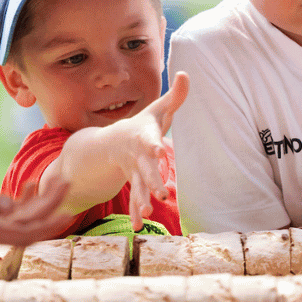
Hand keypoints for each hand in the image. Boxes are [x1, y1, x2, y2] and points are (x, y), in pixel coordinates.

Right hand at [0, 178, 71, 247]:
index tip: (68, 206)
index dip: (49, 220)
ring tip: (54, 179)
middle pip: (28, 224)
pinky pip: (5, 214)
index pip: (27, 232)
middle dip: (50, 205)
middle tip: (66, 181)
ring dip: (38, 201)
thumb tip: (12, 205)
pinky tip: (28, 185)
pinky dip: (20, 201)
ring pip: (19, 218)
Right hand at [97, 72, 188, 228]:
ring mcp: (134, 172)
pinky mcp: (134, 184)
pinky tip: (138, 227)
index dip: (154, 144)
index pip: (150, 140)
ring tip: (147, 216)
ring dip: (141, 202)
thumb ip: (175, 96)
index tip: (158, 151)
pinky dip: (135, 213)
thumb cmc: (143, 125)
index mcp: (144, 137)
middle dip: (152, 183)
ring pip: (137, 188)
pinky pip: (134, 199)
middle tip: (162, 196)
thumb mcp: (158, 110)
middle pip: (145, 170)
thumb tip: (187, 74)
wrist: (114, 141)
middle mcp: (137, 157)